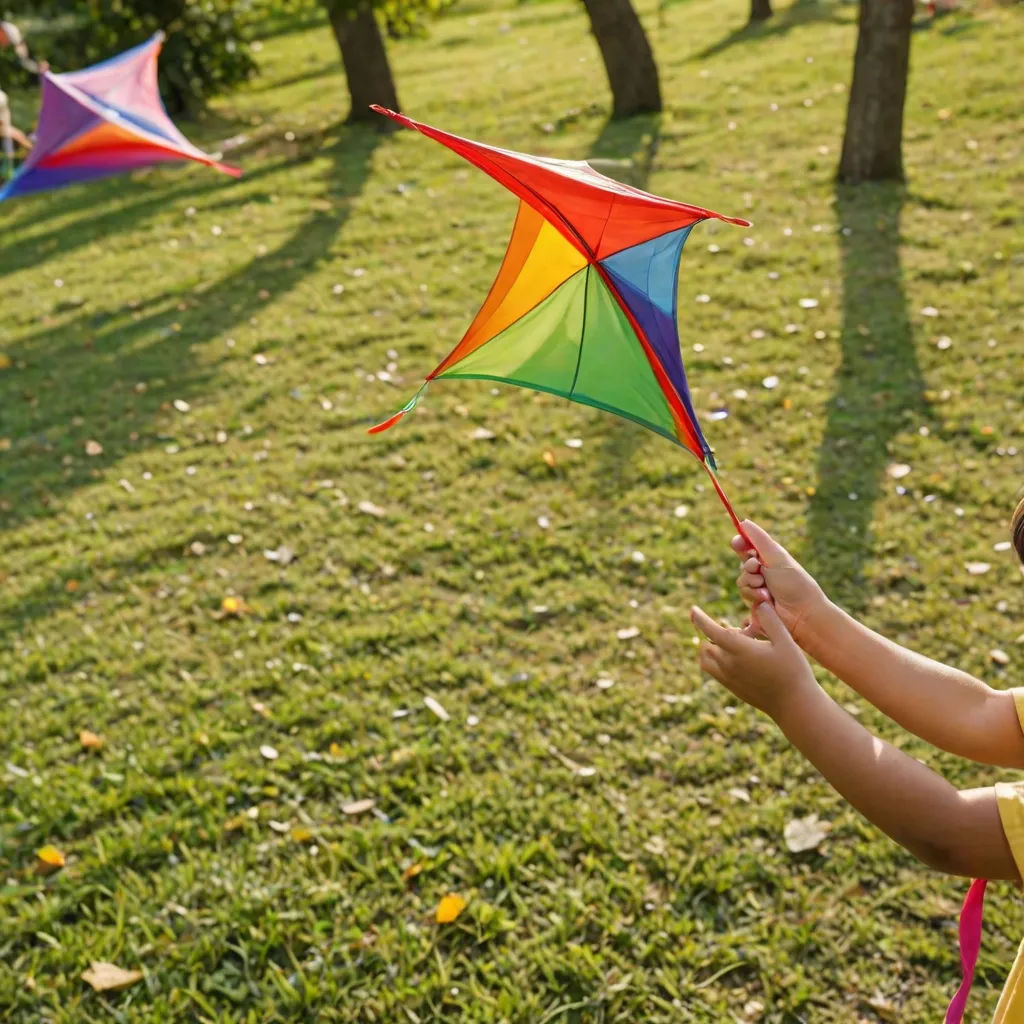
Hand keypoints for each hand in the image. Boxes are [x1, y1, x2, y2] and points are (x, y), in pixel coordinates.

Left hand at [690, 602, 817, 720]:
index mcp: (740, 651)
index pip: (712, 631)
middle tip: (741, 632)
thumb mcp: (786, 641)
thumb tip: (760, 604)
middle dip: (715, 633)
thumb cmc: (793, 671)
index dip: (700, 619)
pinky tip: (731, 656)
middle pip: (707, 643)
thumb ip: (770, 620)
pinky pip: (712, 671)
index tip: (692, 609)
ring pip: (706, 658)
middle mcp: (729, 665)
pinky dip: (713, 660)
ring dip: (710, 647)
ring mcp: (728, 678)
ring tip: (731, 642)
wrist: (794, 705)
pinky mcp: (732, 688)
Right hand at [731, 520, 827, 647]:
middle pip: (742, 561)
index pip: (750, 545)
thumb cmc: (794, 583)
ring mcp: (759, 586)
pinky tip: (765, 599)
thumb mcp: (777, 557)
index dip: (741, 543)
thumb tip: (743, 522)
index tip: (737, 543)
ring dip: (751, 582)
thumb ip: (759, 539)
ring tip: (766, 588)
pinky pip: (743, 593)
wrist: (801, 613)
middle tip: (758, 568)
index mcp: (771, 556)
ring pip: (741, 579)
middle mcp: (765, 570)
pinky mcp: (755, 600)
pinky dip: (753, 594)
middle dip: (748, 565)